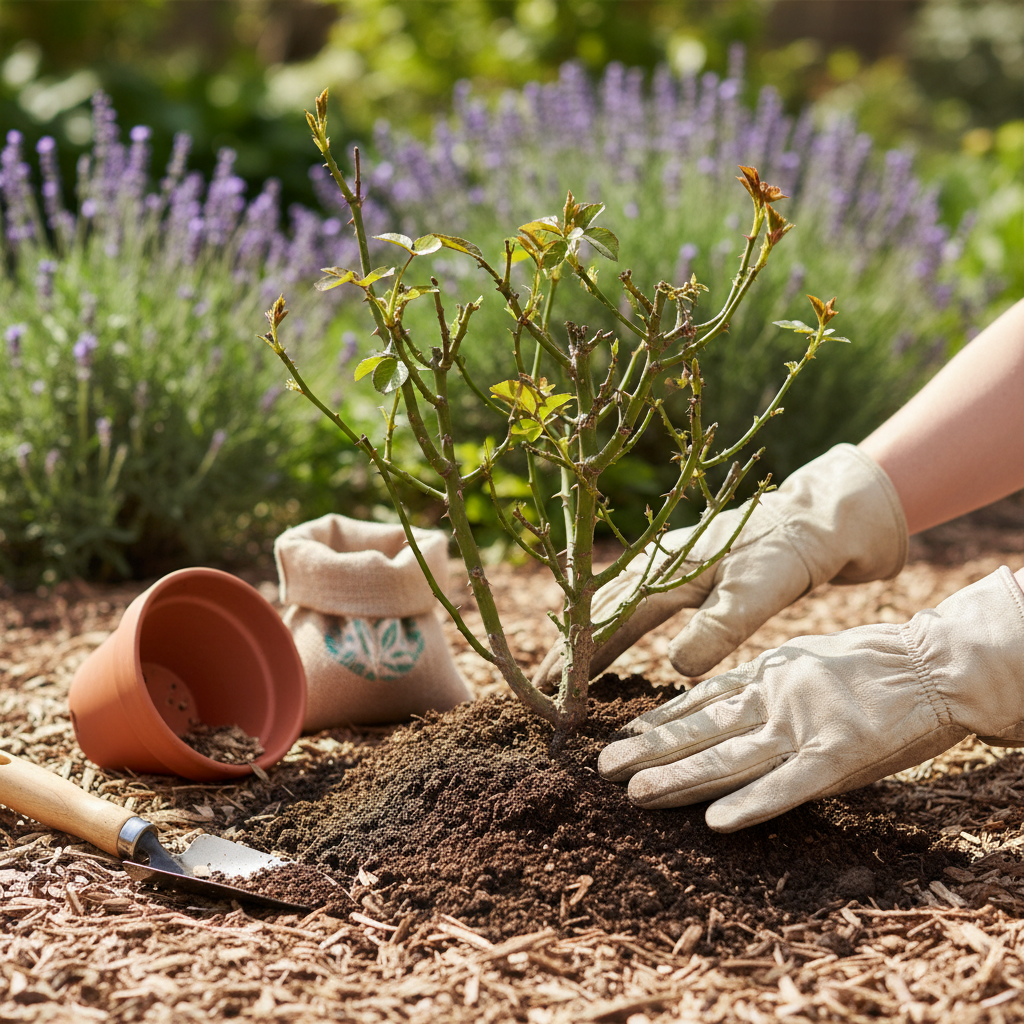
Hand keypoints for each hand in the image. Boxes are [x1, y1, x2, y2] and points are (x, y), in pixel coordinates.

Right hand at [534, 443, 907, 687]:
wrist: (810, 521)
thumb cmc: (785, 557)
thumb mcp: (758, 595)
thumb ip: (717, 630)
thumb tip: (673, 667)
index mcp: (664, 571)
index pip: (610, 622)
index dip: (581, 657)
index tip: (555, 689)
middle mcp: (651, 562)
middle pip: (595, 609)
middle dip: (566, 647)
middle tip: (538, 685)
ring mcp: (659, 560)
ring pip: (605, 601)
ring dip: (580, 633)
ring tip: (557, 665)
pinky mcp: (672, 566)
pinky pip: (624, 596)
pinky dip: (603, 620)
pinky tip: (599, 635)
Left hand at [598, 567, 1023, 831]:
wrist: (936, 664)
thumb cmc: (869, 664)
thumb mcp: (800, 661)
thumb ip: (758, 682)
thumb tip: (709, 699)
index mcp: (765, 676)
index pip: (698, 703)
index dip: (657, 721)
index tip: (620, 737)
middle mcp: (773, 698)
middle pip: (701, 728)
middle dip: (650, 750)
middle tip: (603, 768)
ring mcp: (803, 726)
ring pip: (729, 755)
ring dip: (680, 776)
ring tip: (634, 793)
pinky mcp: (838, 754)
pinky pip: (788, 785)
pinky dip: (752, 804)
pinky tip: (714, 822)